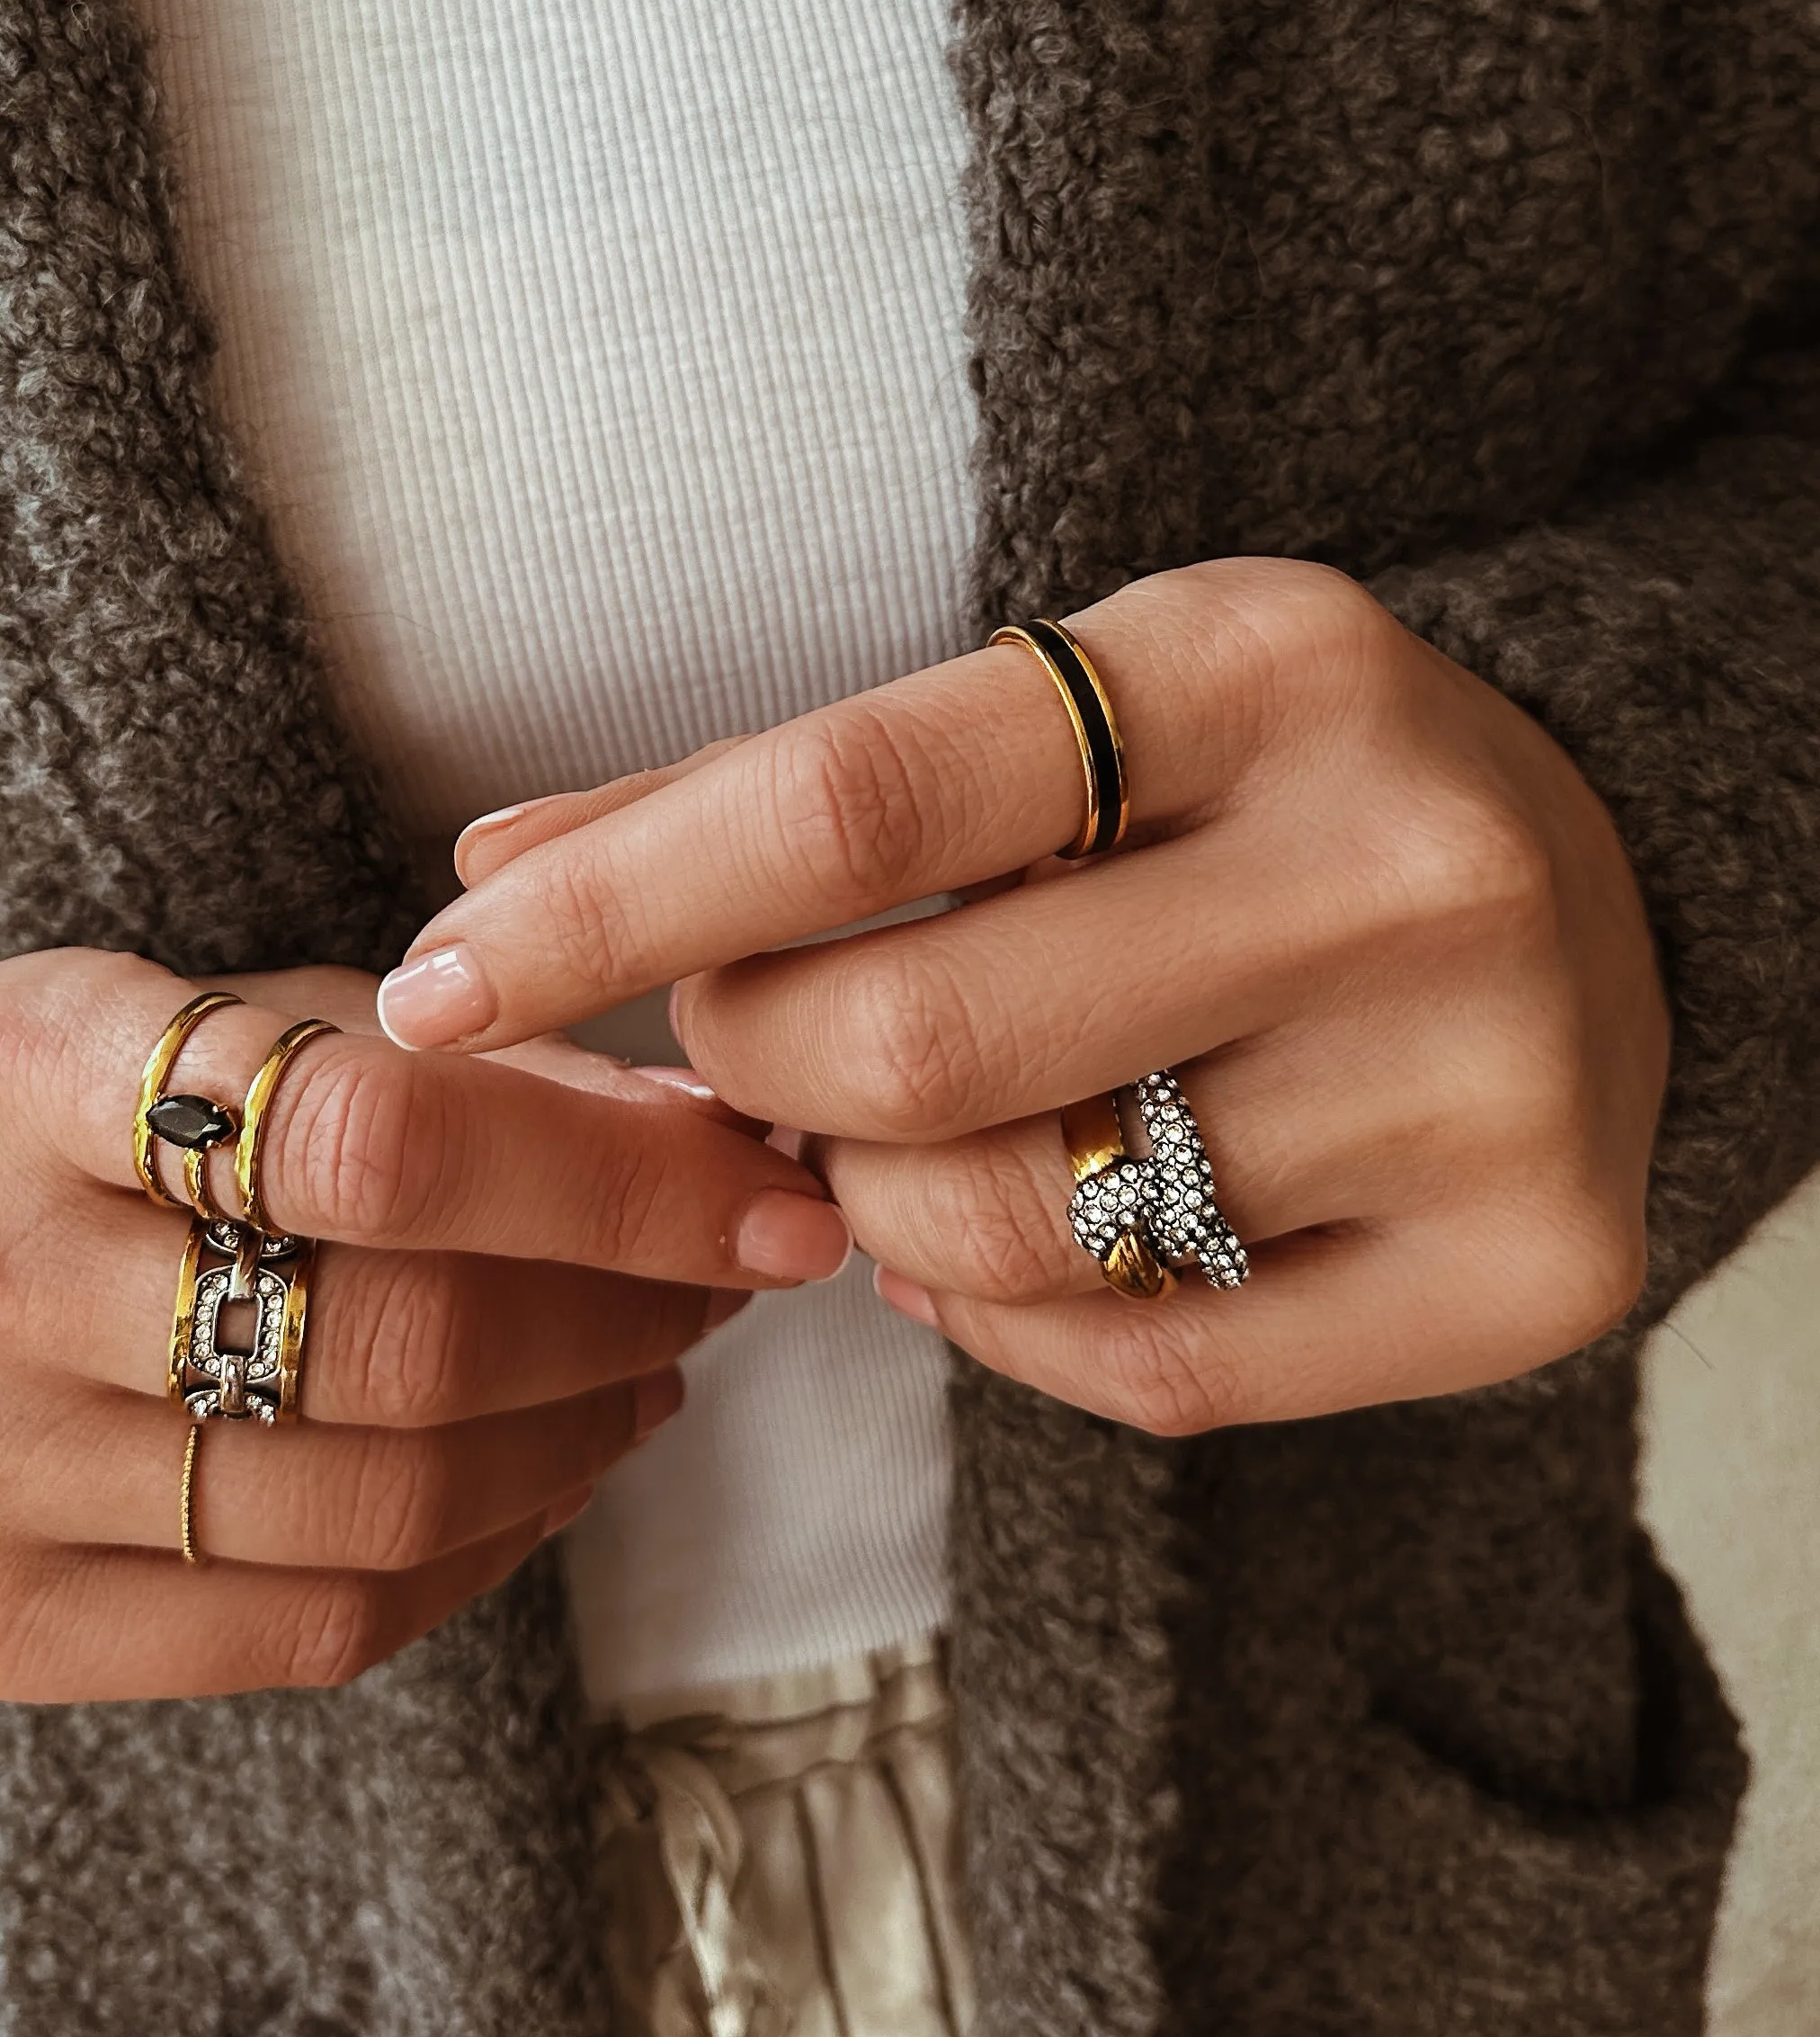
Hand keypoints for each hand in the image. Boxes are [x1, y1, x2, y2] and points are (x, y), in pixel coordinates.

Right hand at [0, 949, 845, 1698]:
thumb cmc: (128, 1105)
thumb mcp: (265, 1008)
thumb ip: (483, 1064)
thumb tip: (727, 1152)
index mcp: (18, 1057)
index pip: (373, 1135)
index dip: (609, 1182)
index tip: (770, 1199)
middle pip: (387, 1341)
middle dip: (619, 1317)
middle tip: (724, 1285)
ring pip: (373, 1505)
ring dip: (575, 1439)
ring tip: (650, 1372)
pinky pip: (314, 1629)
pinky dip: (481, 1553)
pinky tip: (545, 1469)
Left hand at [372, 561, 1672, 1432]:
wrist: (1607, 878)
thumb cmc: (1253, 785)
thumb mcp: (1059, 710)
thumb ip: (772, 793)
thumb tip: (486, 875)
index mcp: (1258, 662)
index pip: (852, 797)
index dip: (611, 904)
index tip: (429, 980)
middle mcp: (1396, 865)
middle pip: (907, 1046)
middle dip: (749, 1070)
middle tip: (743, 1050)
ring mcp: (1483, 1080)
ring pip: (1009, 1233)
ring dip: (870, 1209)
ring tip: (899, 1135)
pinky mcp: (1532, 1269)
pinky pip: (1148, 1374)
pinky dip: (1009, 1328)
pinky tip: (1021, 1237)